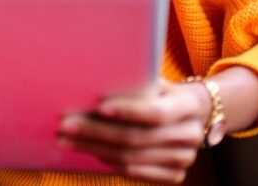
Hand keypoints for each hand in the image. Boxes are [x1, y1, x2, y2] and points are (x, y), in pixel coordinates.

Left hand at [59, 79, 209, 183]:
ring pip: (130, 158)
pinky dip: (108, 161)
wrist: (191, 115)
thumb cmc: (161, 92)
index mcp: (188, 106)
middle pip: (136, 138)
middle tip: (66, 126)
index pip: (156, 112)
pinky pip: (133, 172)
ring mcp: (184, 159)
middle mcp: (190, 136)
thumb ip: (134, 83)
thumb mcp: (155, 82)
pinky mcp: (174, 176)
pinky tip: (89, 150)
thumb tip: (93, 80)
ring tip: (67, 140)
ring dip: (93, 149)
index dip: (127, 111)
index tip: (98, 107)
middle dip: (96, 132)